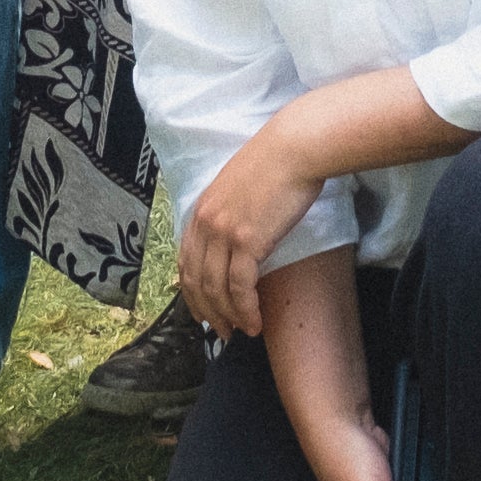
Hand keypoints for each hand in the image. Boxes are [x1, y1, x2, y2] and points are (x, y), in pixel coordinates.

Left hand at [176, 126, 333, 338]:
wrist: (295, 148)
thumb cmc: (278, 162)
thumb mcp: (241, 186)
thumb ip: (231, 211)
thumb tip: (239, 238)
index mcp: (202, 209)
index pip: (185, 260)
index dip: (191, 292)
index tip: (201, 310)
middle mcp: (206, 222)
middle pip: (196, 280)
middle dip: (206, 311)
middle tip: (219, 331)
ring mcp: (224, 232)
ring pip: (216, 289)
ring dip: (227, 316)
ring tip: (240, 332)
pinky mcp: (248, 241)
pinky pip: (240, 287)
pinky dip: (245, 309)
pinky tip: (255, 322)